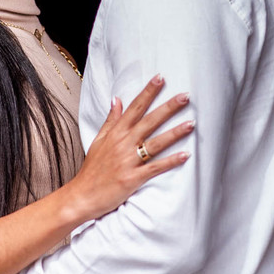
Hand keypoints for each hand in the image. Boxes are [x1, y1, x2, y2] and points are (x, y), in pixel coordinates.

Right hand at [65, 74, 192, 220]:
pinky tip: (185, 155)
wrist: (81, 196)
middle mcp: (123, 143)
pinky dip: (171, 161)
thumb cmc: (92, 169)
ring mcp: (128, 160)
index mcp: (116, 133)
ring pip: (156, 143)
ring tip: (192, 123)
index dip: (148, 92)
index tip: (160, 78)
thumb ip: (111, 120)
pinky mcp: (132, 178)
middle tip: (186, 95)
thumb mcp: (98, 140)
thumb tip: (116, 99)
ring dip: (175, 133)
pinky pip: (155, 167)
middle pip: (149, 121)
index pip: (135, 107)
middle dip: (168, 107)